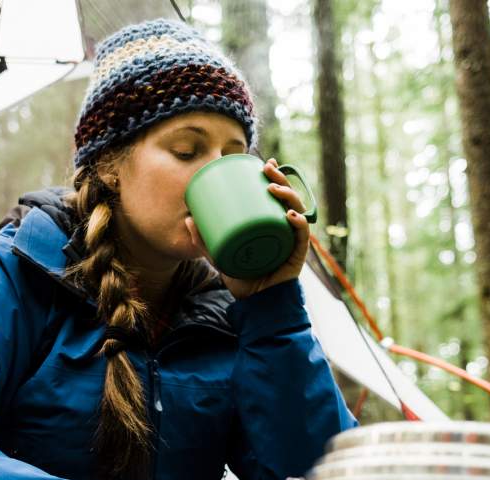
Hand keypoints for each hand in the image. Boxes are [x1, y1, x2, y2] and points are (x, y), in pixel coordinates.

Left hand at [185, 158, 311, 300]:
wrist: (256, 305)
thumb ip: (204, 240)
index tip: (264, 163)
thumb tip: (188, 219)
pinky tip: (290, 216)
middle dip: (281, 179)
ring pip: (298, 211)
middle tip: (267, 168)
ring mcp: (292, 241)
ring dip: (289, 196)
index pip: (277, 197)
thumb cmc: (242, 279)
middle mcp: (285, 229)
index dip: (276, 177)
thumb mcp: (220, 256)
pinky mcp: (297, 255)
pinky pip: (302, 236)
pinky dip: (299, 224)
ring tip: (273, 189)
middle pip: (289, 198)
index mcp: (271, 225)